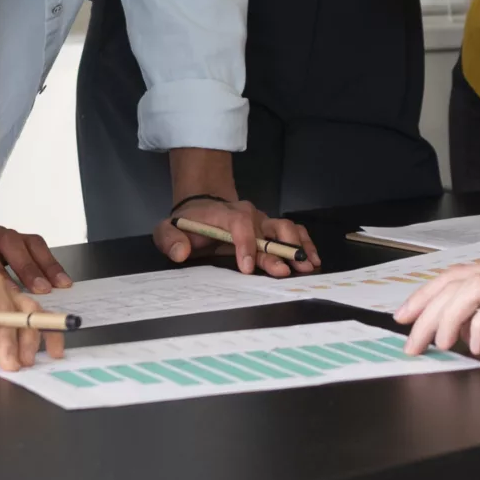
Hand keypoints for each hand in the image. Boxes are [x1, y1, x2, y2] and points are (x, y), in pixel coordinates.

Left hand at [0, 254, 57, 370]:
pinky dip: (48, 332)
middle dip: (7, 338)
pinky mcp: (20, 302)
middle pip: (3, 306)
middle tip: (8, 363)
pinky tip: (53, 349)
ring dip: (29, 337)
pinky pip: (38, 315)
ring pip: (25, 310)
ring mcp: (8, 290)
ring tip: (25, 361)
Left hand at [155, 197, 319, 276]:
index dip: (245, 244)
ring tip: (307, 266)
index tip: (247, 268)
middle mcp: (248, 215)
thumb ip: (170, 240)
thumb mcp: (167, 229)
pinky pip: (293, 232)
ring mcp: (263, 221)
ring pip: (286, 229)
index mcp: (223, 215)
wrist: (202, 208)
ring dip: (298, 247)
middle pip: (269, 229)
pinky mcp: (271, 229)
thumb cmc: (187, 224)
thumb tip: (181, 252)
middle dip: (279, 251)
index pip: (239, 224)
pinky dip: (305, 244)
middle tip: (286, 272)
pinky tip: (313, 259)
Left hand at [396, 256, 479, 361]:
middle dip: (424, 309)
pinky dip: (478, 327)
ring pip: (468, 288)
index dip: (427, 295)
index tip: (407, 317)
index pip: (460, 275)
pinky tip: (477, 349)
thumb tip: (477, 336)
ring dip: (445, 318)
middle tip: (409, 339)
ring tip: (438, 345)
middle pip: (455, 279)